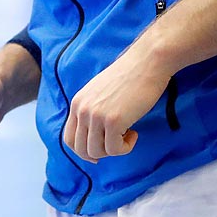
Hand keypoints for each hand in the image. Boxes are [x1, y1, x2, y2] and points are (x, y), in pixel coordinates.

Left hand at [63, 44, 167, 162]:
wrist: (147, 62)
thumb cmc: (130, 76)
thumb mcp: (100, 92)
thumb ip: (93, 110)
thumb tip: (95, 135)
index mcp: (78, 102)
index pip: (69, 138)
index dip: (83, 151)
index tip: (98, 153)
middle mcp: (83, 110)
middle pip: (80, 149)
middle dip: (99, 154)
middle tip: (117, 145)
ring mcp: (96, 116)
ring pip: (96, 152)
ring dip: (114, 150)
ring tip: (128, 135)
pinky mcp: (113, 121)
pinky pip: (115, 149)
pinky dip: (126, 147)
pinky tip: (134, 134)